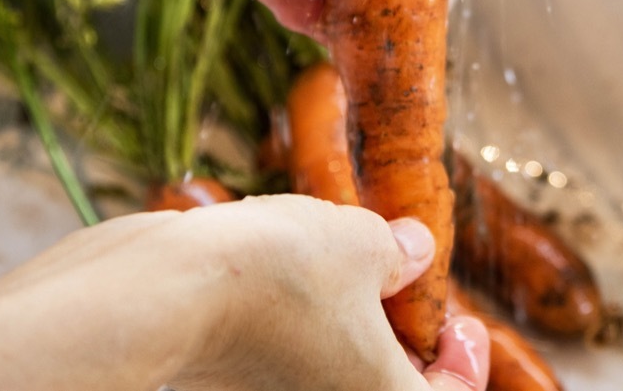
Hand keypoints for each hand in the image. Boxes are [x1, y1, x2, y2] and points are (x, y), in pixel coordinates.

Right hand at [0, 195, 488, 390]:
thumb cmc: (273, 277)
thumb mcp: (361, 244)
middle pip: (384, 382)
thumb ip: (398, 251)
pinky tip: (293, 260)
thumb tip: (411, 248)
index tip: (460, 321)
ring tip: (347, 256)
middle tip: (404, 283)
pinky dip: (301, 316)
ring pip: (333, 366)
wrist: (158, 290)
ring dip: (349, 319)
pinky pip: (287, 352)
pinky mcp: (231, 376)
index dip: (464, 362)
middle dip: (400, 334)